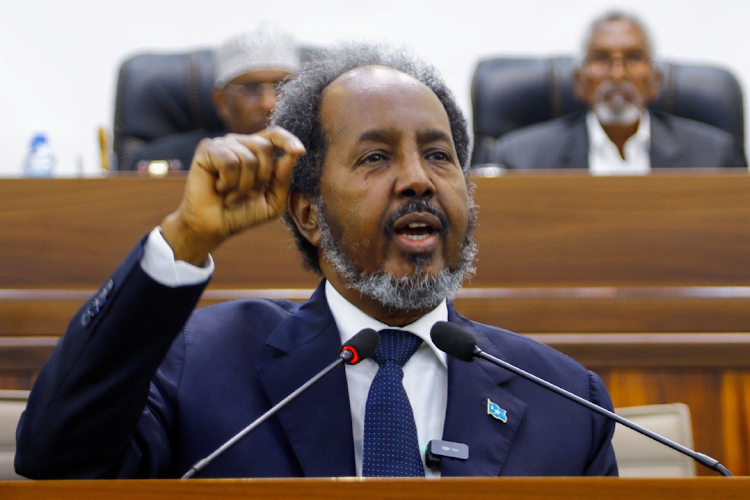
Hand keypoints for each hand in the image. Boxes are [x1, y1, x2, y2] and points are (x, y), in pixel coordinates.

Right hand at [160, 127, 305, 264]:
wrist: (213, 226)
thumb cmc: (242, 213)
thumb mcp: (273, 202)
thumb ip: (283, 179)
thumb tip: (292, 155)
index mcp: (257, 152)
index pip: (276, 136)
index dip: (288, 140)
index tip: (299, 152)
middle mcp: (241, 143)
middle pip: (265, 148)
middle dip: (262, 178)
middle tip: (247, 194)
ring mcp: (223, 143)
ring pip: (247, 158)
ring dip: (243, 186)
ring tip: (231, 195)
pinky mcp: (207, 148)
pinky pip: (229, 162)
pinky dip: (228, 182)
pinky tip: (219, 188)